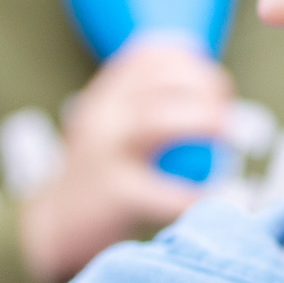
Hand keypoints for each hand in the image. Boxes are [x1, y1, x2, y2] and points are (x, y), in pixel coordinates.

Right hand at [18, 40, 234, 282]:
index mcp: (105, 95)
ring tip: (227, 136)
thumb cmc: (102, 175)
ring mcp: (101, 152)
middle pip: (157, 83)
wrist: (56, 225)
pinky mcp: (109, 193)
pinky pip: (160, 190)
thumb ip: (152, 107)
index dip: (191, 63)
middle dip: (203, 89)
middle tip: (226, 114)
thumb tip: (212, 92)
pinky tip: (209, 195)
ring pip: (155, 121)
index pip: (149, 56)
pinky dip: (192, 193)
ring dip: (202, 122)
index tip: (216, 85)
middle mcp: (100, 115)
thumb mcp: (116, 128)